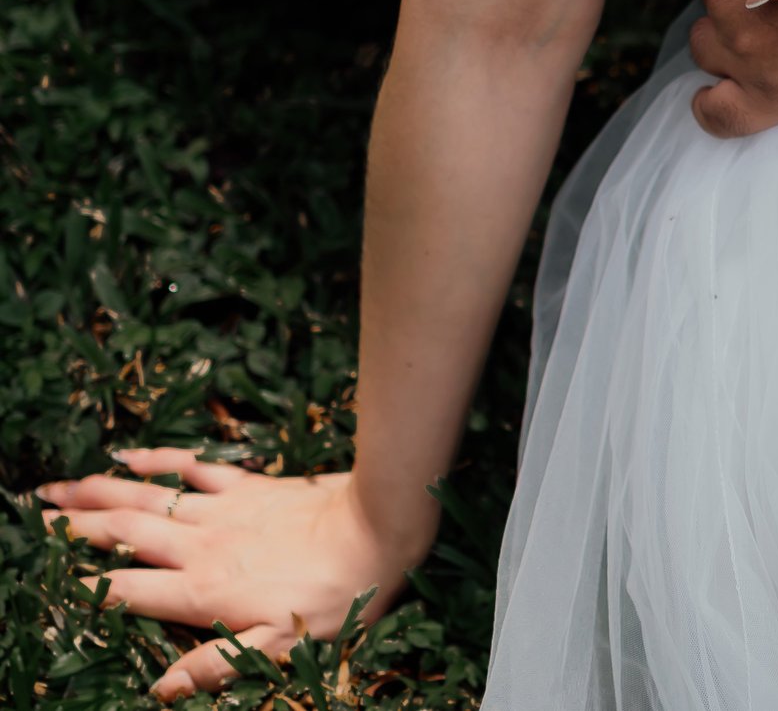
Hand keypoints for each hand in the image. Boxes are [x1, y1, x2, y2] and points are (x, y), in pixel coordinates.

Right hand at [36, 449, 424, 700]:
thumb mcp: (280, 650)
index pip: (123, 592)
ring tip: (53, 488)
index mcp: (201, 591)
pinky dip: (159, 459)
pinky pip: (195, 468)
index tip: (41, 586)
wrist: (378, 529)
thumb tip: (159, 689)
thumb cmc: (335, 598)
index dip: (79, 590)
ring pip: (147, 498)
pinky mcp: (249, 486)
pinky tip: (128, 454)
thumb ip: (215, 666)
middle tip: (30, 521)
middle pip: (121, 534)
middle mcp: (200, 547)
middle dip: (71, 530)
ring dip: (98, 492)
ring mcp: (222, 511)